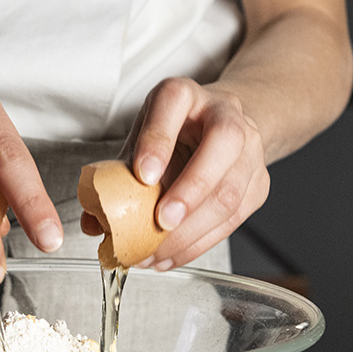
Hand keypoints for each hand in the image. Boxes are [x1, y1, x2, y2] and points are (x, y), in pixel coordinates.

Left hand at [84, 77, 269, 268]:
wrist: (221, 127)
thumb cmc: (175, 133)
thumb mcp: (141, 139)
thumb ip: (117, 175)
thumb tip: (93, 223)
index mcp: (185, 95)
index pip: (174, 105)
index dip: (158, 142)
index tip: (142, 175)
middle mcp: (225, 114)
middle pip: (223, 143)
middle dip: (191, 189)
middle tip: (161, 221)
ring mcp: (250, 148)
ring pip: (231, 190)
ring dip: (192, 230)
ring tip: (158, 252)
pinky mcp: (259, 184)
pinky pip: (234, 219)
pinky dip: (200, 244)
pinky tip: (172, 256)